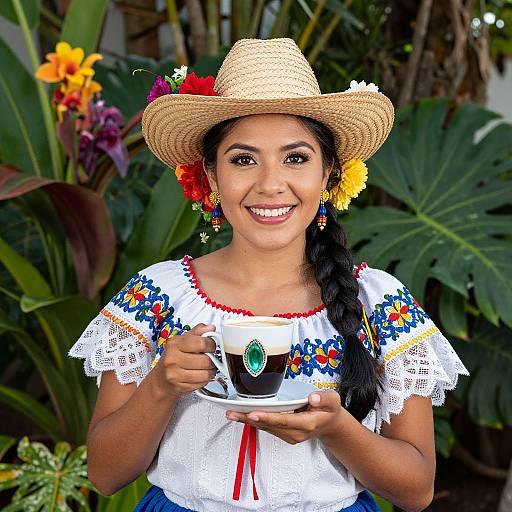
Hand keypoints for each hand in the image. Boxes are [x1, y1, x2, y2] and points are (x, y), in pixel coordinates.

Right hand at [153, 323, 216, 396]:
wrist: (160, 380)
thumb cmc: (173, 358)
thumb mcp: (182, 340)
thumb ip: (197, 332)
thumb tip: (211, 327)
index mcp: (175, 343)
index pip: (202, 343)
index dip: (212, 345)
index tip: (212, 346)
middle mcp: (172, 358)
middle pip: (205, 360)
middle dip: (213, 360)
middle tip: (210, 359)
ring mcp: (175, 374)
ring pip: (205, 374)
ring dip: (210, 371)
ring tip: (206, 368)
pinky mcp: (179, 387)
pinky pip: (201, 383)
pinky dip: (204, 380)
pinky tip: (199, 375)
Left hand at [225, 391, 344, 444]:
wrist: (329, 423)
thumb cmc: (329, 410)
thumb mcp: (333, 400)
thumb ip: (324, 398)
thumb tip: (313, 398)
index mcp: (307, 424)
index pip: (284, 421)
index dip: (268, 418)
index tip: (254, 414)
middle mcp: (295, 432)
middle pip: (270, 426)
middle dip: (250, 419)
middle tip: (233, 413)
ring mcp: (288, 434)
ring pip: (265, 428)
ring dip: (248, 421)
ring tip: (231, 414)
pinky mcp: (283, 433)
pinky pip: (266, 428)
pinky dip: (254, 421)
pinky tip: (242, 415)